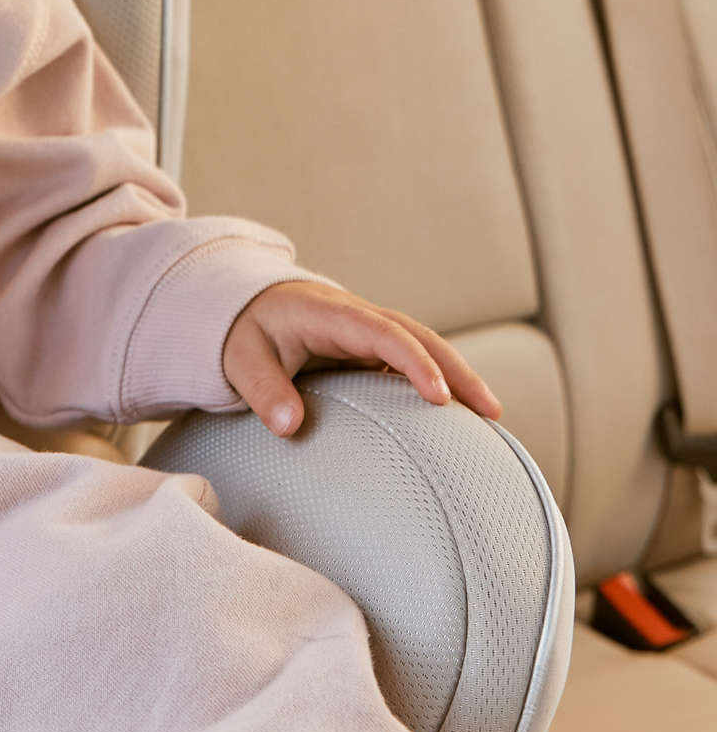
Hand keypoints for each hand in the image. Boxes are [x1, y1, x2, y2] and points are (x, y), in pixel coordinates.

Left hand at [221, 281, 501, 438]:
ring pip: (422, 346)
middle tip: (490, 411)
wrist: (242, 306)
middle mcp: (356, 317)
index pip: (382, 332)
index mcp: (328, 313)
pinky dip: (439, 380)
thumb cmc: (243, 331)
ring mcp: (366, 330)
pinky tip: (459, 414)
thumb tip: (289, 425)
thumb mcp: (240, 357)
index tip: (439, 397)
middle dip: (456, 370)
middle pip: (417, 335)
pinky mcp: (369, 347)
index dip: (413, 362)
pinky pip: (409, 360)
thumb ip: (263, 389)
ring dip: (457, 375)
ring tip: (492, 416)